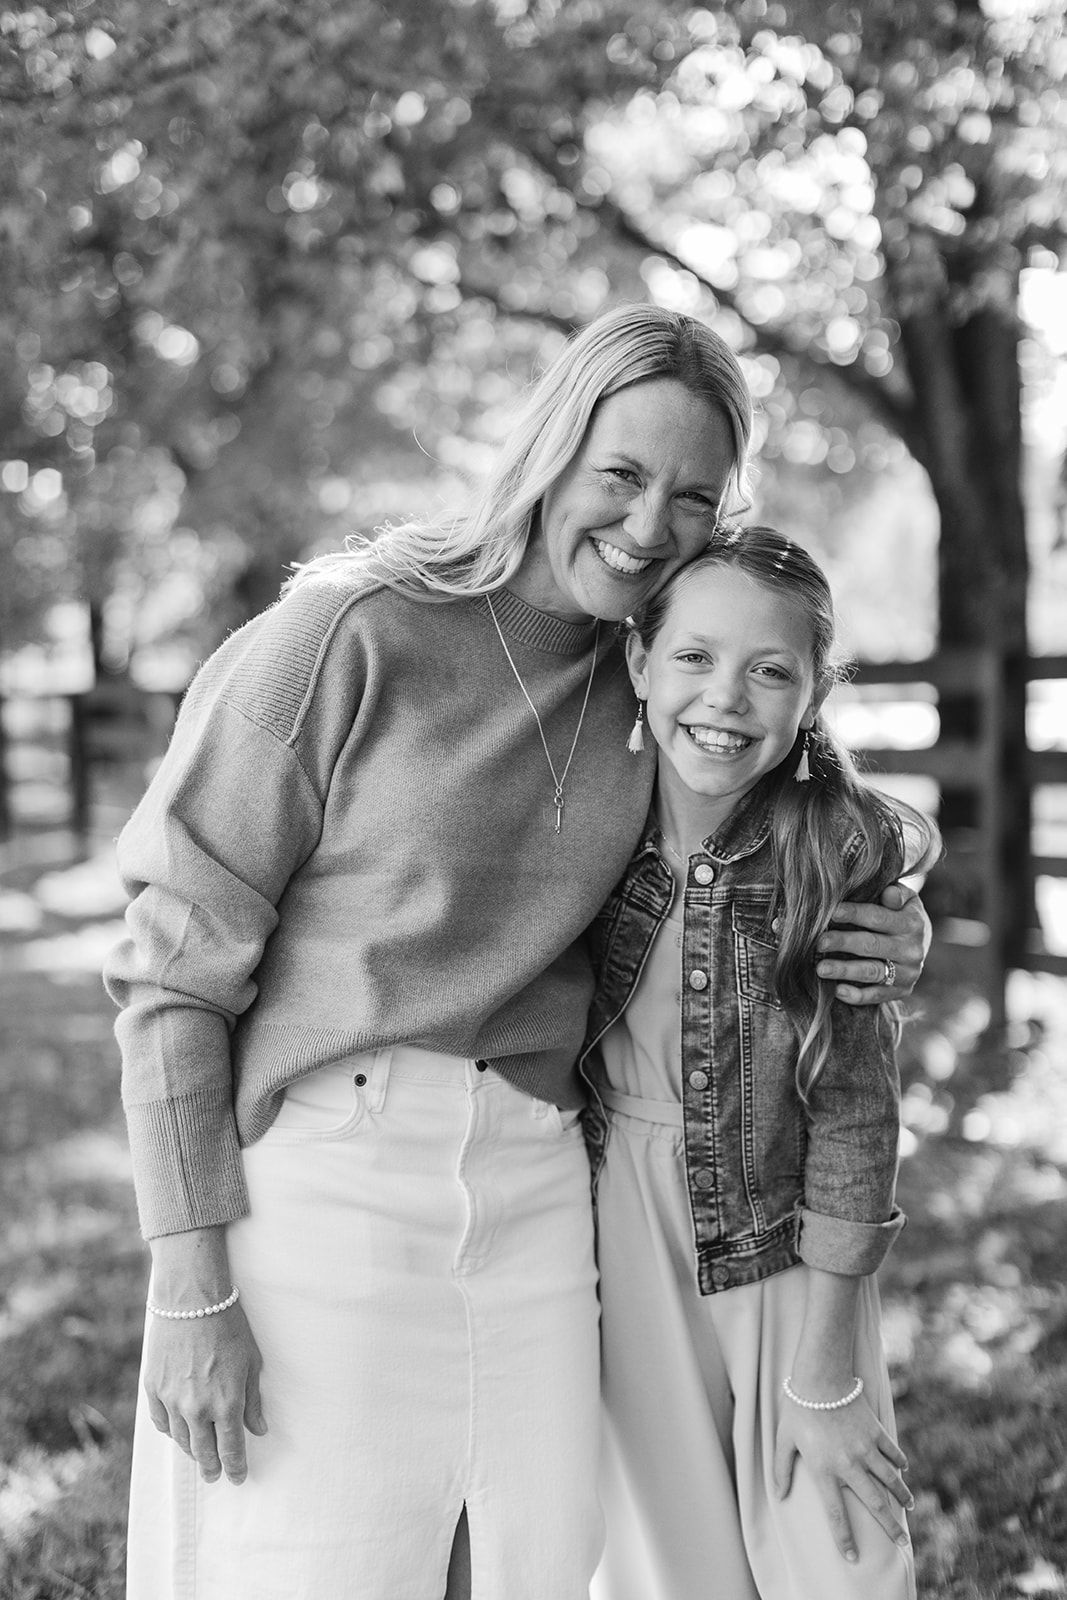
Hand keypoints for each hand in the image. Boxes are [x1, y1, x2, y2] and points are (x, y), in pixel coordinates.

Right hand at [144, 1302, 265, 1484]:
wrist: (192, 1301)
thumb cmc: (229, 1327)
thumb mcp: (251, 1363)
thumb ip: (253, 1400)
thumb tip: (258, 1429)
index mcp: (226, 1404)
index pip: (231, 1449)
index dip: (235, 1468)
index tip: (237, 1477)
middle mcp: (197, 1409)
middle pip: (203, 1452)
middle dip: (212, 1466)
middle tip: (215, 1475)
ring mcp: (172, 1401)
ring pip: (181, 1439)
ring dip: (192, 1450)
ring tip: (199, 1454)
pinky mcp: (153, 1388)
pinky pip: (161, 1421)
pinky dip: (171, 1430)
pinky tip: (178, 1431)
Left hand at [773, 1394, 912, 1562]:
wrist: (821, 1377)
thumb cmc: (799, 1408)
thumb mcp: (784, 1439)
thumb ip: (782, 1469)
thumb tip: (778, 1495)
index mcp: (825, 1470)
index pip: (836, 1514)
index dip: (844, 1538)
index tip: (852, 1557)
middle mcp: (849, 1465)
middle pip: (874, 1503)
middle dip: (889, 1525)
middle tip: (901, 1542)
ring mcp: (866, 1448)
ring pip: (889, 1479)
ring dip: (901, 1495)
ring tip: (908, 1507)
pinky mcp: (875, 1431)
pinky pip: (892, 1451)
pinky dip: (900, 1462)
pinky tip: (904, 1470)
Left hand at [816, 882, 930, 1005]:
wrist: (920, 943)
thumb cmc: (901, 913)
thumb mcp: (905, 899)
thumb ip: (896, 894)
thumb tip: (888, 892)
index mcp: (912, 924)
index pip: (878, 917)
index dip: (853, 914)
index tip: (831, 912)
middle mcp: (912, 950)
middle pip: (872, 945)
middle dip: (843, 942)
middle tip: (819, 942)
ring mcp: (908, 973)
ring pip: (872, 972)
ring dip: (845, 970)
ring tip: (820, 968)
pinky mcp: (902, 991)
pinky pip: (877, 995)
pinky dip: (857, 996)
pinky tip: (837, 990)